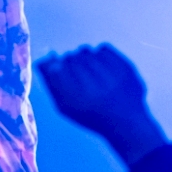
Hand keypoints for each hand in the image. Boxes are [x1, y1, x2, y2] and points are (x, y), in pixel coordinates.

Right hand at [37, 44, 166, 167]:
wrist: (126, 123)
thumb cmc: (90, 114)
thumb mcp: (66, 106)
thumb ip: (52, 84)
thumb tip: (43, 60)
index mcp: (77, 103)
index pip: (57, 69)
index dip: (56, 65)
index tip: (59, 67)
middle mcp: (96, 92)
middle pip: (71, 59)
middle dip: (70, 60)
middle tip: (74, 67)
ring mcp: (114, 80)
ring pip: (86, 51)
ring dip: (83, 55)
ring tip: (88, 67)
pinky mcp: (127, 70)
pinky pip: (103, 48)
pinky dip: (99, 52)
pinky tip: (101, 63)